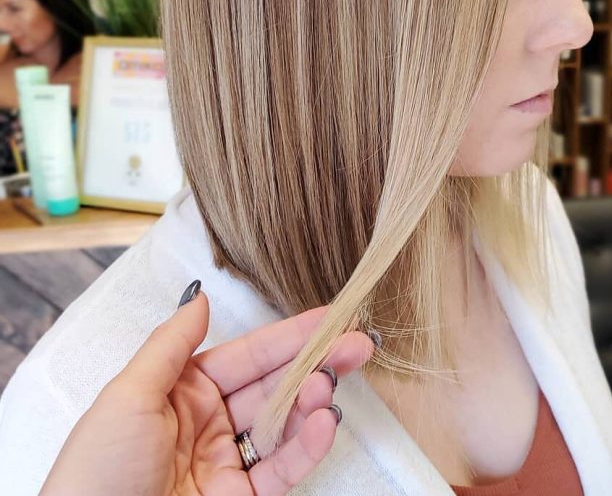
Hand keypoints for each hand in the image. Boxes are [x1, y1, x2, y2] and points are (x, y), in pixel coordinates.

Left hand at [40, 281, 374, 495]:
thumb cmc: (96, 471)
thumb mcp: (128, 396)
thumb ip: (171, 344)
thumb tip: (200, 298)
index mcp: (184, 389)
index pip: (249, 354)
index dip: (290, 335)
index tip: (329, 317)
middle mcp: (211, 420)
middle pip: (274, 384)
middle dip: (317, 362)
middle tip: (357, 344)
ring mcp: (228, 461)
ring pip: (283, 424)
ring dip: (311, 402)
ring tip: (329, 386)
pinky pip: (281, 469)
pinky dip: (306, 447)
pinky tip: (323, 424)